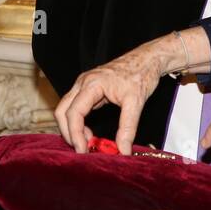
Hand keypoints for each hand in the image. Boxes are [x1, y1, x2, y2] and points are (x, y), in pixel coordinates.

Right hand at [55, 42, 169, 153]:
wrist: (147, 58)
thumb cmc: (141, 74)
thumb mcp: (136, 102)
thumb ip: (128, 128)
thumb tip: (123, 151)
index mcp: (91, 84)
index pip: (74, 113)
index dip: (75, 134)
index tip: (83, 150)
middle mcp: (83, 83)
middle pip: (62, 111)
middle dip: (68, 133)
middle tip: (83, 150)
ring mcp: (84, 85)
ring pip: (66, 109)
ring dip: (72, 128)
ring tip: (88, 144)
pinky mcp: (89, 89)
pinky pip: (76, 107)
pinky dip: (78, 122)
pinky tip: (90, 134)